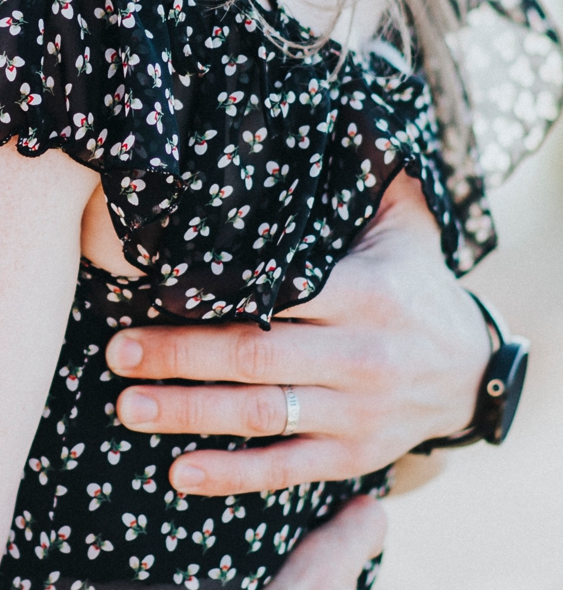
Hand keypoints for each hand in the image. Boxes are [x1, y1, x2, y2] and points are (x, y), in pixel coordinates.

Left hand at [106, 170, 490, 495]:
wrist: (473, 370)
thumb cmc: (411, 284)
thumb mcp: (400, 228)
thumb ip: (358, 184)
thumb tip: (318, 114)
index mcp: (366, 293)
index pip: (278, 293)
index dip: (213, 297)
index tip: (152, 291)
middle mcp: (363, 357)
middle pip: (255, 356)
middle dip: (179, 356)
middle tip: (117, 352)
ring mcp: (358, 414)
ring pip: (262, 416)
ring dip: (189, 414)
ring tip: (128, 406)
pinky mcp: (353, 457)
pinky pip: (285, 470)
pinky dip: (231, 475)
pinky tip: (181, 472)